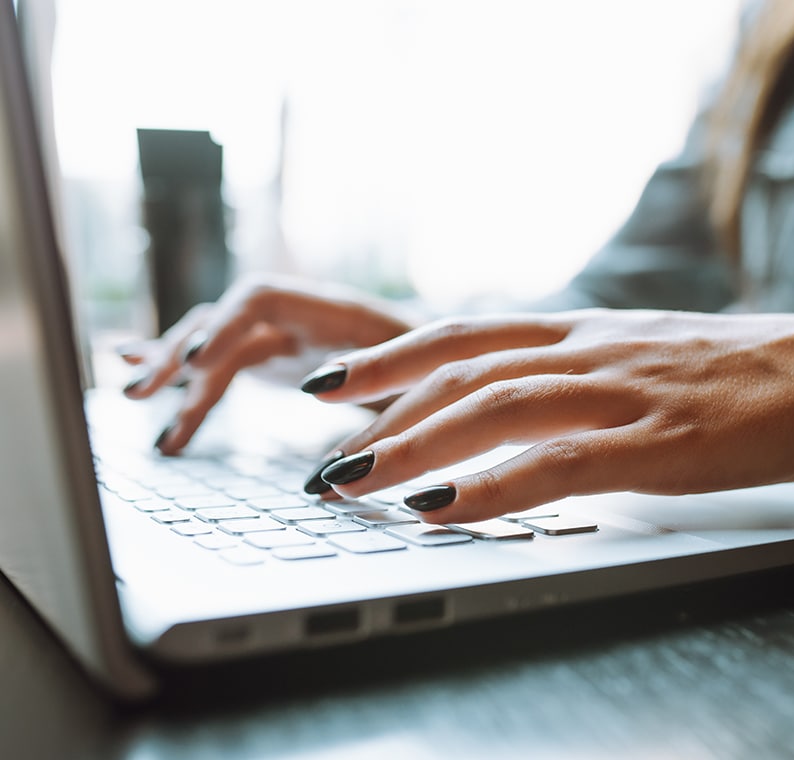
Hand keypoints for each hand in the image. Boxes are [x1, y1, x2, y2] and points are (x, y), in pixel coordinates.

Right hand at [119, 273, 420, 452]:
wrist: (453, 358)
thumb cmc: (444, 365)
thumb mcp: (418, 377)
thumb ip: (378, 392)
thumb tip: (325, 432)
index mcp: (338, 310)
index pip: (262, 299)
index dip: (224, 328)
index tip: (192, 366)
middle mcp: (304, 314)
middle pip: (227, 320)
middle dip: (181, 352)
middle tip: (142, 389)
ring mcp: (289, 333)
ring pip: (219, 345)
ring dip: (176, 371)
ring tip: (134, 394)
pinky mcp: (283, 357)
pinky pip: (228, 364)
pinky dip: (192, 380)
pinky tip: (149, 383)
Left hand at [303, 309, 793, 522]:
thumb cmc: (747, 373)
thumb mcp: (647, 358)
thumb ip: (583, 375)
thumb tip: (520, 404)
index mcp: (588, 332)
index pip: (467, 335)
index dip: (390, 357)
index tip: (332, 383)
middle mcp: (593, 351)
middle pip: (462, 368)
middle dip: (378, 409)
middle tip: (319, 448)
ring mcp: (626, 394)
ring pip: (495, 408)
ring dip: (413, 446)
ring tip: (353, 480)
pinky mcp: (664, 446)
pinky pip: (559, 464)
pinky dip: (492, 486)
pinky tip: (443, 509)